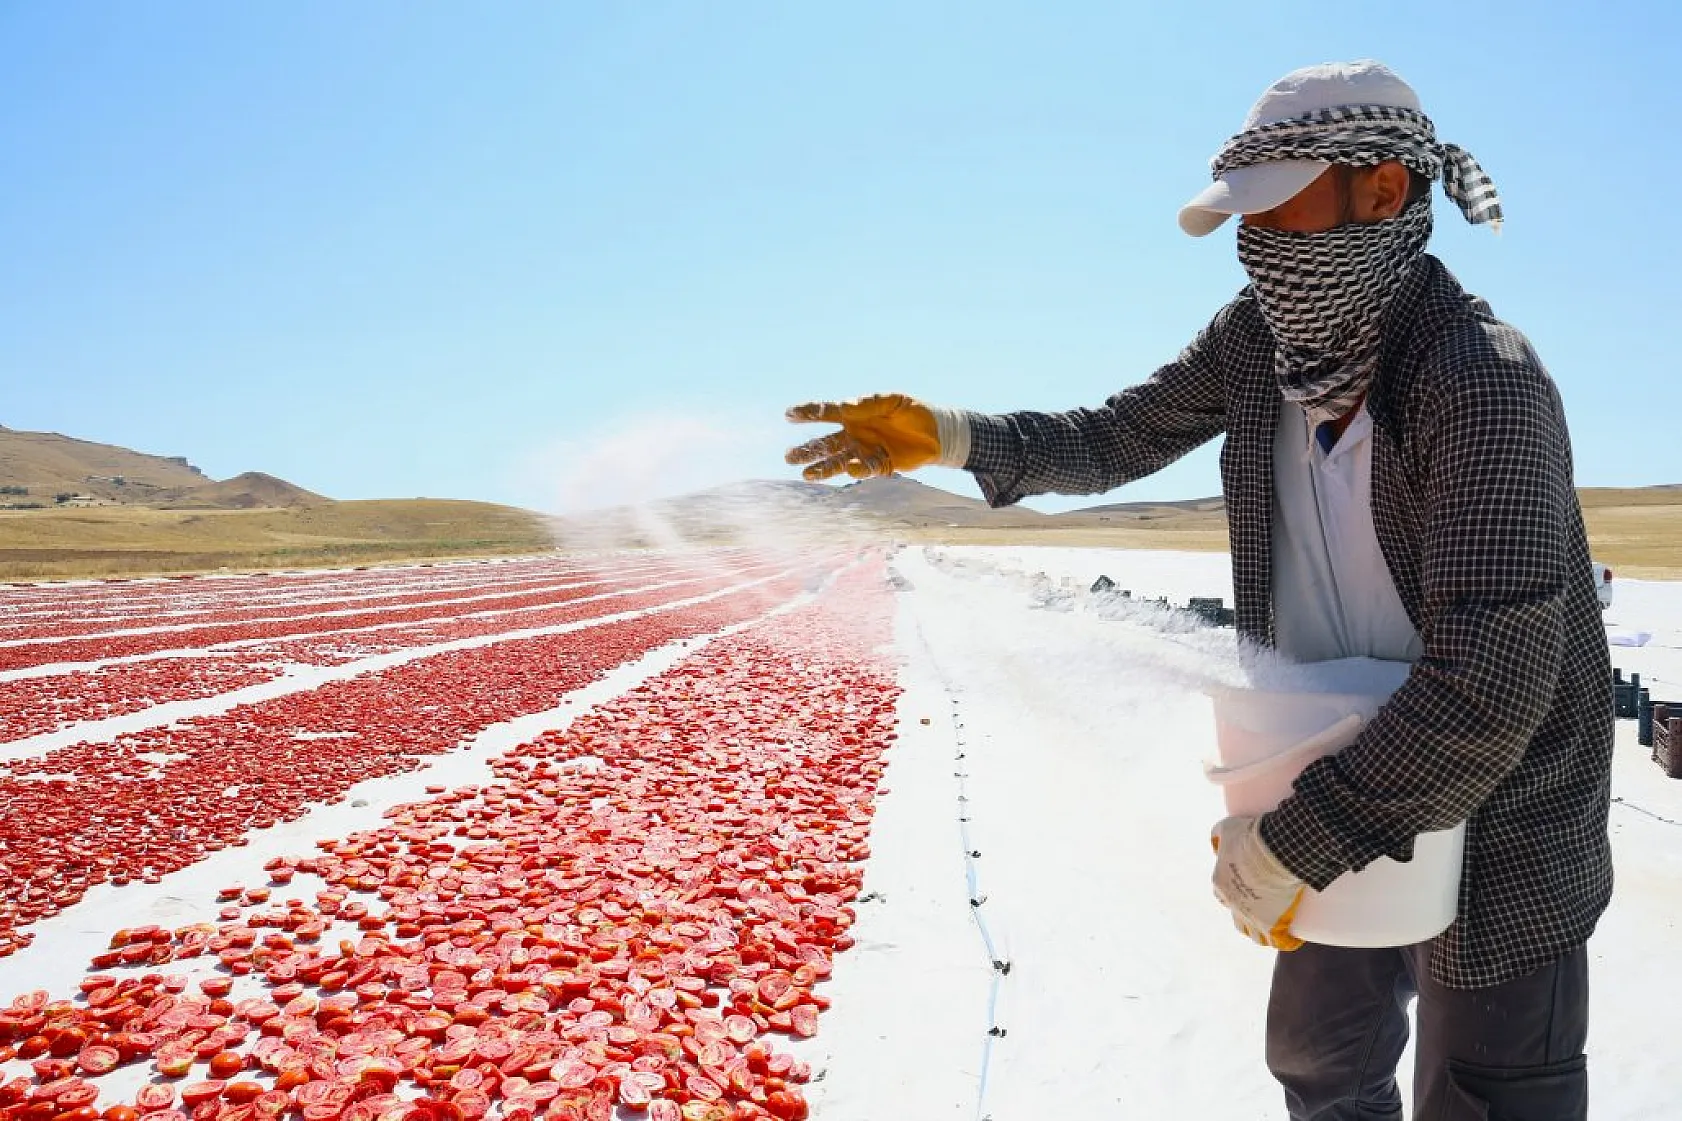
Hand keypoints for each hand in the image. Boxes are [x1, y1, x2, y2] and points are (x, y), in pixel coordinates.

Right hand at [784, 393, 941, 481]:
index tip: (788, 414)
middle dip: (807, 450)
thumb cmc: (914, 411)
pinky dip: (857, 470)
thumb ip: (870, 403)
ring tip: (806, 475)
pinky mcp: (880, 465)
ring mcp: (866, 450)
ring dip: (823, 468)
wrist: (938, 432)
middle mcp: (856, 434)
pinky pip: (864, 469)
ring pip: (839, 461)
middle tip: (788, 457)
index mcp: (855, 414)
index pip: (827, 413)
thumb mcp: (894, 400)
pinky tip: (849, 469)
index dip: (808, 413)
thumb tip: (845, 406)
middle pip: (826, 443)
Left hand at [1211, 815, 1306, 950]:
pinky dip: (1285, 942)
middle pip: (1238, 920)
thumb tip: (1215, 846)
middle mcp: (1232, 904)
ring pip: (1256, 935)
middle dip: (1247, 917)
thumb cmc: (1251, 837)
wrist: (1275, 850)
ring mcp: (1251, 917)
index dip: (1233, 894)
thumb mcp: (1227, 828)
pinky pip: (1279, 942)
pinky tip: (1292, 939)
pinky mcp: (1272, 925)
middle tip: (1262, 911)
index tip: (1246, 891)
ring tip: (1276, 928)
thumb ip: (1217, 835)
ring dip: (1263, 933)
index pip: (1222, 896)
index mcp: (1220, 884)